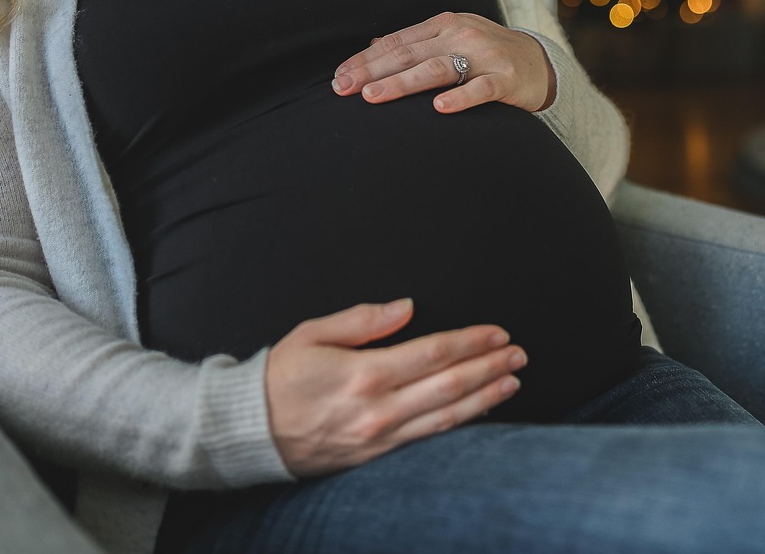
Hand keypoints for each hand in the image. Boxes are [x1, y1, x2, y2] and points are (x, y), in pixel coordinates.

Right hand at [264, 299, 526, 477]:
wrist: (247, 431)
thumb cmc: (278, 377)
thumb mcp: (312, 333)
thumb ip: (363, 319)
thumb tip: (407, 306)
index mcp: (363, 373)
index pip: (433, 354)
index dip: (470, 342)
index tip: (497, 333)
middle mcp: (377, 409)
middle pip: (449, 386)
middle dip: (489, 368)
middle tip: (518, 354)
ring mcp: (379, 438)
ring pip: (445, 417)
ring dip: (484, 398)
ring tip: (512, 381)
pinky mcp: (375, 457)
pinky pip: (427, 440)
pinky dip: (459, 425)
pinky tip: (478, 412)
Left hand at [331, 12, 556, 112]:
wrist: (541, 64)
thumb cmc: (486, 54)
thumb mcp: (451, 40)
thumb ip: (415, 43)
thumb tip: (372, 45)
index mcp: (444, 25)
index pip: (396, 42)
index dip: (365, 59)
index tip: (338, 78)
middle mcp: (461, 35)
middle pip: (409, 54)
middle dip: (372, 71)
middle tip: (343, 89)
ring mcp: (484, 56)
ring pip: (437, 69)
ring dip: (402, 83)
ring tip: (374, 96)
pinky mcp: (506, 79)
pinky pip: (480, 88)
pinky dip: (460, 97)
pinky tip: (439, 108)